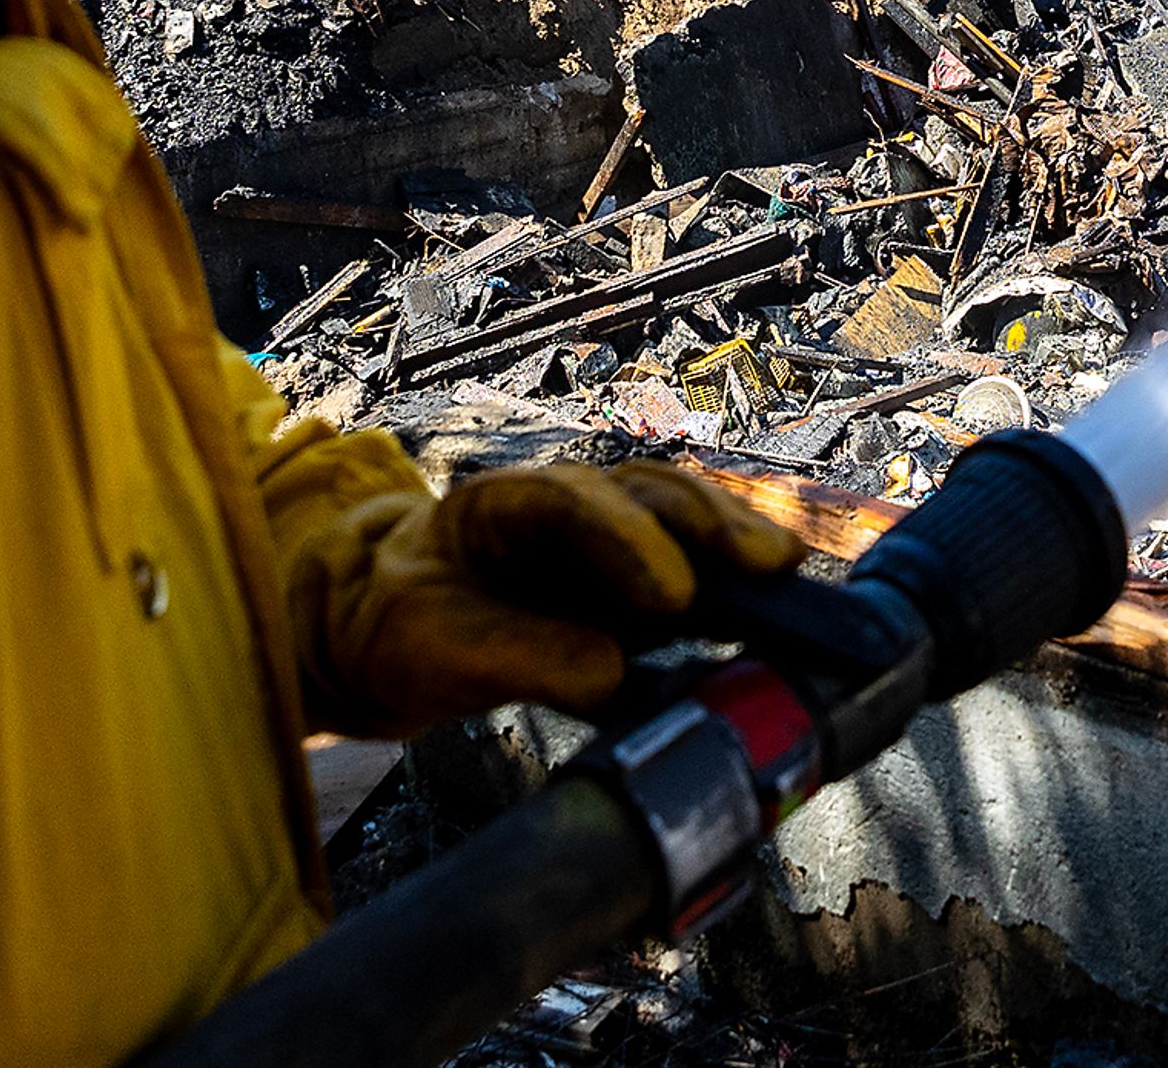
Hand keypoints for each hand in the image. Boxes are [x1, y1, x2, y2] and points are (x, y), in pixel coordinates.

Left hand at [320, 462, 804, 732]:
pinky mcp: (627, 586)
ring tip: (786, 574)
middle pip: (644, 492)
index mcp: (497, 506)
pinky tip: (775, 612)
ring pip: (676, 520)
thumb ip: (516, 656)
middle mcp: (562, 509)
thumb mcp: (430, 649)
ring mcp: (599, 542)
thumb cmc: (397, 628)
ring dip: (733, 543)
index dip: (628, 539)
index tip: (675, 596)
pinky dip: (730, 588)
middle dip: (710, 524)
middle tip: (770, 566)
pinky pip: (687, 572)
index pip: (568, 500)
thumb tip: (616, 675)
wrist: (380, 635)